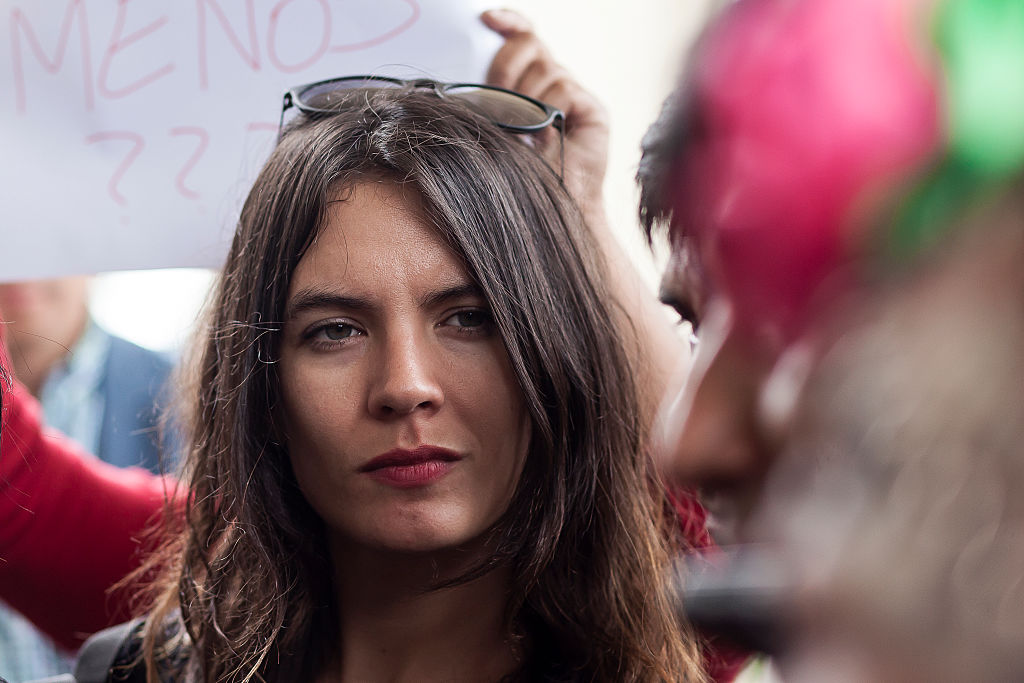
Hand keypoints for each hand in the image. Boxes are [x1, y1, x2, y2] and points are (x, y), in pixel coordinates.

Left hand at [481, 9, 608, 208]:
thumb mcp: (493, 130)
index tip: (486, 20)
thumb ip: (486, 101)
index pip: (523, 37)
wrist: (549, 209)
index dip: (508, 22)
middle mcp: (553, 83)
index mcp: (528, 83)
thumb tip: (459, 80)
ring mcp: (575, 94)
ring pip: (545, 68)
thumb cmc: (516, 176)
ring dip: (525, 100)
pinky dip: (548, 110)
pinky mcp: (593, 108)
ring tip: (524, 132)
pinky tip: (547, 135)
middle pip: (530, 44)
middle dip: (506, 66)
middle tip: (497, 98)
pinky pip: (563, 88)